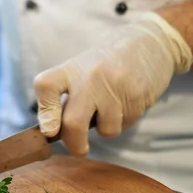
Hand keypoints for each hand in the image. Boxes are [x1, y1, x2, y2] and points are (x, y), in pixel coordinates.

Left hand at [34, 12, 192, 155]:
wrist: (147, 44)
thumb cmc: (106, 64)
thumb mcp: (80, 71)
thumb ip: (66, 96)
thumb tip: (53, 130)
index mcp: (71, 69)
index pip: (46, 86)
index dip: (45, 112)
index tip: (49, 130)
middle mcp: (90, 77)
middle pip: (73, 122)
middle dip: (75, 144)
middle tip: (79, 149)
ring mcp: (114, 87)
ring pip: (105, 129)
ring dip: (106, 128)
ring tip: (111, 107)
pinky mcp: (137, 96)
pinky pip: (126, 124)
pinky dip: (124, 120)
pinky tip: (126, 102)